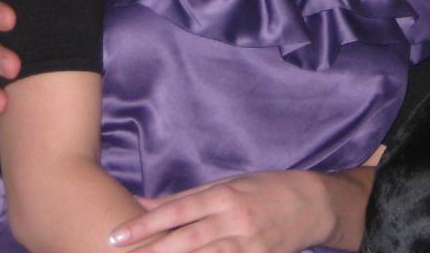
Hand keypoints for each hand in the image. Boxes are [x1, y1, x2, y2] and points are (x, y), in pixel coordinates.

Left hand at [109, 167, 374, 252]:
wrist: (312, 204)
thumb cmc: (264, 189)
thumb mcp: (226, 185)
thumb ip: (185, 196)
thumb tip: (142, 202)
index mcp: (225, 195)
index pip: (177, 210)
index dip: (145, 224)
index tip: (117, 236)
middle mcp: (234, 220)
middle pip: (185, 241)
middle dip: (151, 252)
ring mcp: (247, 244)